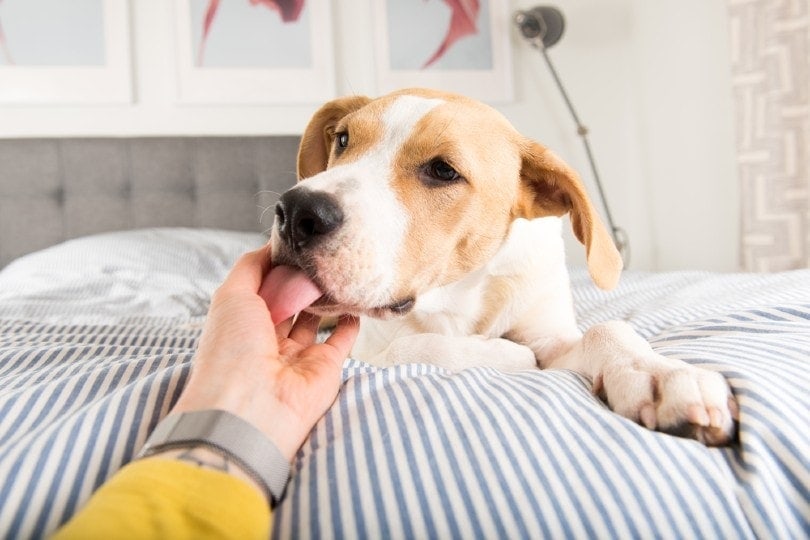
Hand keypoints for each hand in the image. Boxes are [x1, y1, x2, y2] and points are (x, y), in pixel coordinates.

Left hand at [171, 246, 358, 461]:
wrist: (251, 407)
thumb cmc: (232, 350)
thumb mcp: (230, 296)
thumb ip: (250, 267)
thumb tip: (271, 245)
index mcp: (242, 323)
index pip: (262, 288)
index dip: (276, 265)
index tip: (295, 240)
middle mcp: (268, 339)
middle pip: (290, 301)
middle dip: (301, 278)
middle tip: (319, 252)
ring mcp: (298, 354)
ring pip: (315, 317)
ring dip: (325, 295)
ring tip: (337, 268)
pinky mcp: (326, 367)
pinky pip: (342, 339)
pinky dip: (351, 320)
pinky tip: (355, 298)